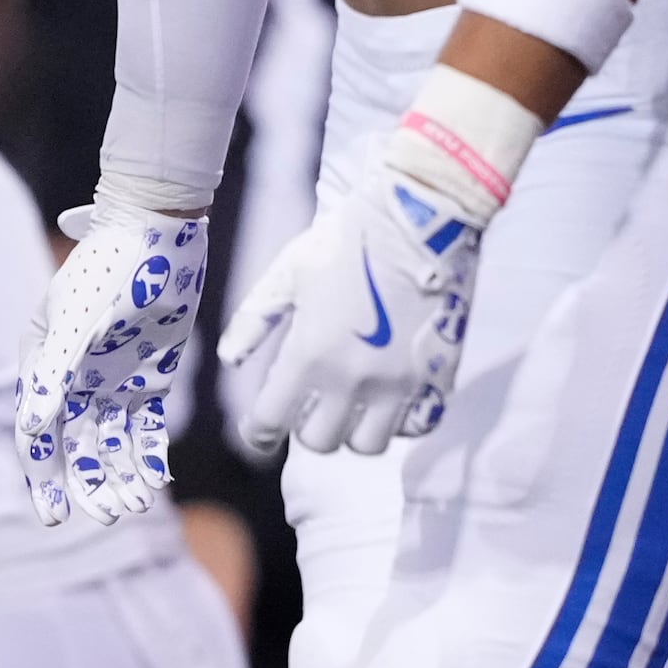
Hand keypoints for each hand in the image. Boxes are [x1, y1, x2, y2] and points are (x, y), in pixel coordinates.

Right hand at [15, 197, 206, 524]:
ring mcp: (111, 381)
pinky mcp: (148, 380)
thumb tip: (31, 426)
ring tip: (136, 503)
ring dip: (120, 475)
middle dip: (88, 483)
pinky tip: (158, 479)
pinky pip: (146, 430)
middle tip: (109, 515)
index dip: (43, 477)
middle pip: (75, 446)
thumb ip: (55, 372)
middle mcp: (73, 379)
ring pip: (110, 444)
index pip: (38, 432)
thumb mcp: (78, 319)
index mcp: (44, 363)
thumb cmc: (109, 269)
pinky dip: (149, 456)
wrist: (159, 234)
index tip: (56, 518)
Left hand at [216, 168, 480, 455]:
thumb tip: (230, 361)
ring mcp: (399, 383)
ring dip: (352, 431)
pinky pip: (416, 425)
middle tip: (308, 406)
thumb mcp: (286, 274)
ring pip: (368, 444)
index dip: (257, 432)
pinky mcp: (437, 378)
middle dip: (306, 428)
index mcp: (310, 354)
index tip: (257, 430)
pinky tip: (389, 397)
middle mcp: (353, 379)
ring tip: (350, 406)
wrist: (417, 222)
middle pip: (320, 441)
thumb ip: (254, 321)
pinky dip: (398, 421)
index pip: (271, 421)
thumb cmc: (343, 242)